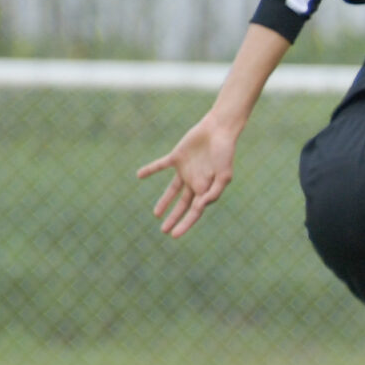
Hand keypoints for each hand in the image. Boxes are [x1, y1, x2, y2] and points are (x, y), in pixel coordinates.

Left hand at [138, 113, 241, 237]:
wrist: (218, 129)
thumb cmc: (224, 152)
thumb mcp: (224, 175)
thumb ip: (214, 192)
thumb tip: (198, 207)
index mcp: (206, 187)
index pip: (194, 211)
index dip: (185, 224)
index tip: (174, 235)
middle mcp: (195, 181)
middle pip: (182, 204)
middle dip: (174, 218)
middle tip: (164, 231)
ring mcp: (185, 170)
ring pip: (172, 190)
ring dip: (164, 202)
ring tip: (156, 214)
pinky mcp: (176, 157)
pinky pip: (161, 165)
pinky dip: (151, 170)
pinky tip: (140, 175)